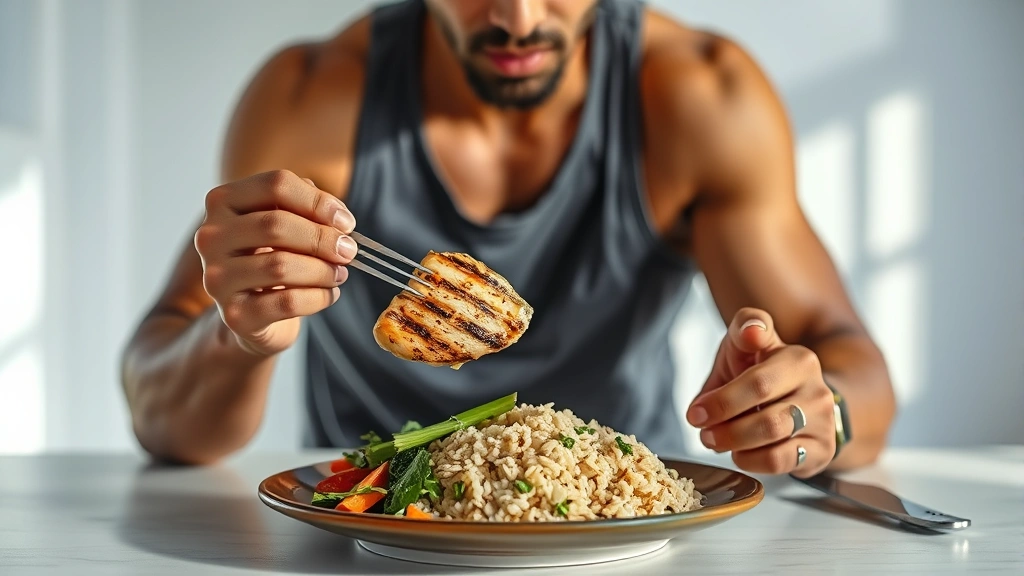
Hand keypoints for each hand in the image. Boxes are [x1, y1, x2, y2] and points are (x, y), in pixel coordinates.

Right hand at [194, 170, 356, 355]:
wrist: (251, 313)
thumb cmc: (272, 257)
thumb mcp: (286, 224)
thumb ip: (307, 208)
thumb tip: (337, 219)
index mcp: (223, 202)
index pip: (276, 185)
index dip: (319, 202)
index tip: (346, 222)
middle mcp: (210, 237)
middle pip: (276, 225)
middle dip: (323, 239)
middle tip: (349, 251)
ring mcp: (217, 278)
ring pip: (280, 266)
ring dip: (323, 270)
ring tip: (340, 274)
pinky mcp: (234, 315)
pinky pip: (287, 302)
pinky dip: (318, 297)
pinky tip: (329, 294)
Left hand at [686, 308, 835, 476]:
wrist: (802, 403)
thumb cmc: (762, 374)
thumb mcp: (746, 346)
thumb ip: (744, 329)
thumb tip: (750, 334)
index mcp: (797, 358)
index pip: (758, 381)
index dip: (723, 400)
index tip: (695, 411)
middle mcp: (816, 387)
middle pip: (763, 409)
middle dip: (723, 421)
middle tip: (699, 427)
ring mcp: (823, 419)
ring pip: (773, 434)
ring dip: (734, 441)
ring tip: (714, 440)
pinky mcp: (822, 448)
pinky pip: (781, 460)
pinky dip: (752, 460)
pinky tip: (739, 453)